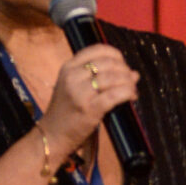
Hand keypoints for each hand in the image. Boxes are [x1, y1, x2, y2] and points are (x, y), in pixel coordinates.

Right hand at [43, 44, 139, 159]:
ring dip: (128, 82)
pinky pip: (114, 95)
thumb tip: (132, 73)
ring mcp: (80, 93)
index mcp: (68, 67)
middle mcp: (72, 76)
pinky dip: (127, 93)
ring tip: (133, 89)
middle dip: (125, 70)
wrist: (52, 135)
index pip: (97, 50)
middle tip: (131, 79)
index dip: (116, 55)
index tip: (123, 64)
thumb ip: (97, 76)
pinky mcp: (89, 109)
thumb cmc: (66, 111)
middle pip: (108, 63)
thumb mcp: (73, 86)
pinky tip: (132, 96)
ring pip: (113, 78)